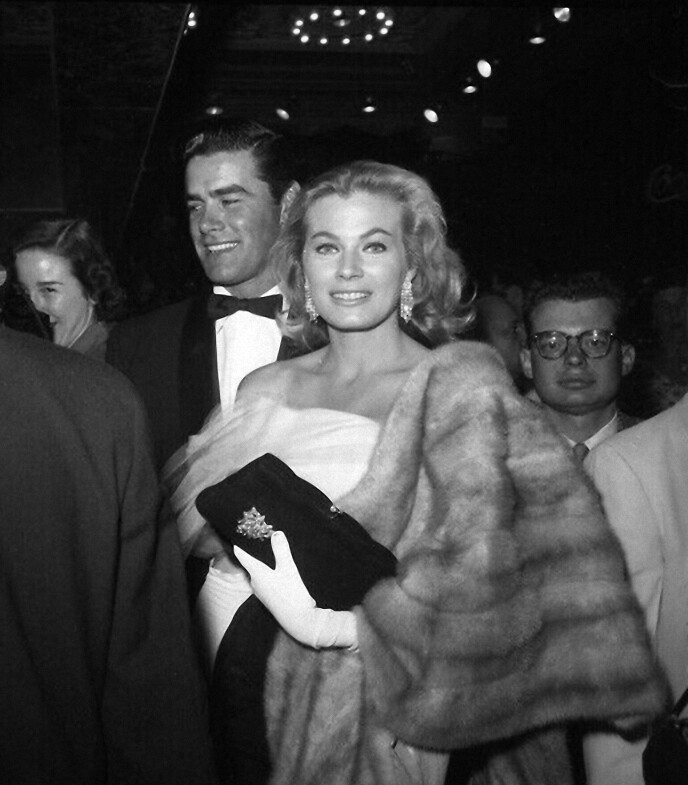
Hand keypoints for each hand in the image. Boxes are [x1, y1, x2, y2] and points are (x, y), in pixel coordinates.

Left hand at [234, 531, 357, 649]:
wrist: (299, 620)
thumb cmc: (291, 594)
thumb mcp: (288, 568)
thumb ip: (281, 550)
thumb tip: (276, 533)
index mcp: (256, 574)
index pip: (243, 556)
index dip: (240, 545)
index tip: (237, 534)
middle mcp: (255, 583)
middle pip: (250, 563)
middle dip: (253, 552)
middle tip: (257, 538)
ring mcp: (262, 591)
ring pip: (258, 572)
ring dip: (261, 562)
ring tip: (267, 551)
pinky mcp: (270, 597)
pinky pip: (265, 579)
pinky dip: (268, 571)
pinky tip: (277, 568)